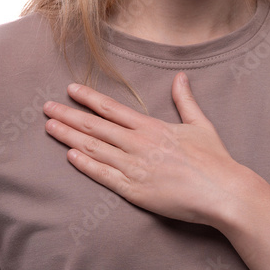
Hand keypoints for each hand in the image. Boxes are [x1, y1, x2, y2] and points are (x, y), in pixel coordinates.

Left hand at [43, 71, 248, 227]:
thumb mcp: (200, 124)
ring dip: (69, 137)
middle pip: (95, 126)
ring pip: (94, 148)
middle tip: (46, 107)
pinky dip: (85, 165)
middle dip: (68, 115)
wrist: (223, 192)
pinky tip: (70, 156)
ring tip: (49, 127)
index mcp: (152, 127)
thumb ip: (185, 100)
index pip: (112, 109)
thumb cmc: (215, 160)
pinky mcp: (135, 190)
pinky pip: (104, 175)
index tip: (70, 90)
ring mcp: (135, 167)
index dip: (88, 98)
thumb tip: (181, 77)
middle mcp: (139, 144)